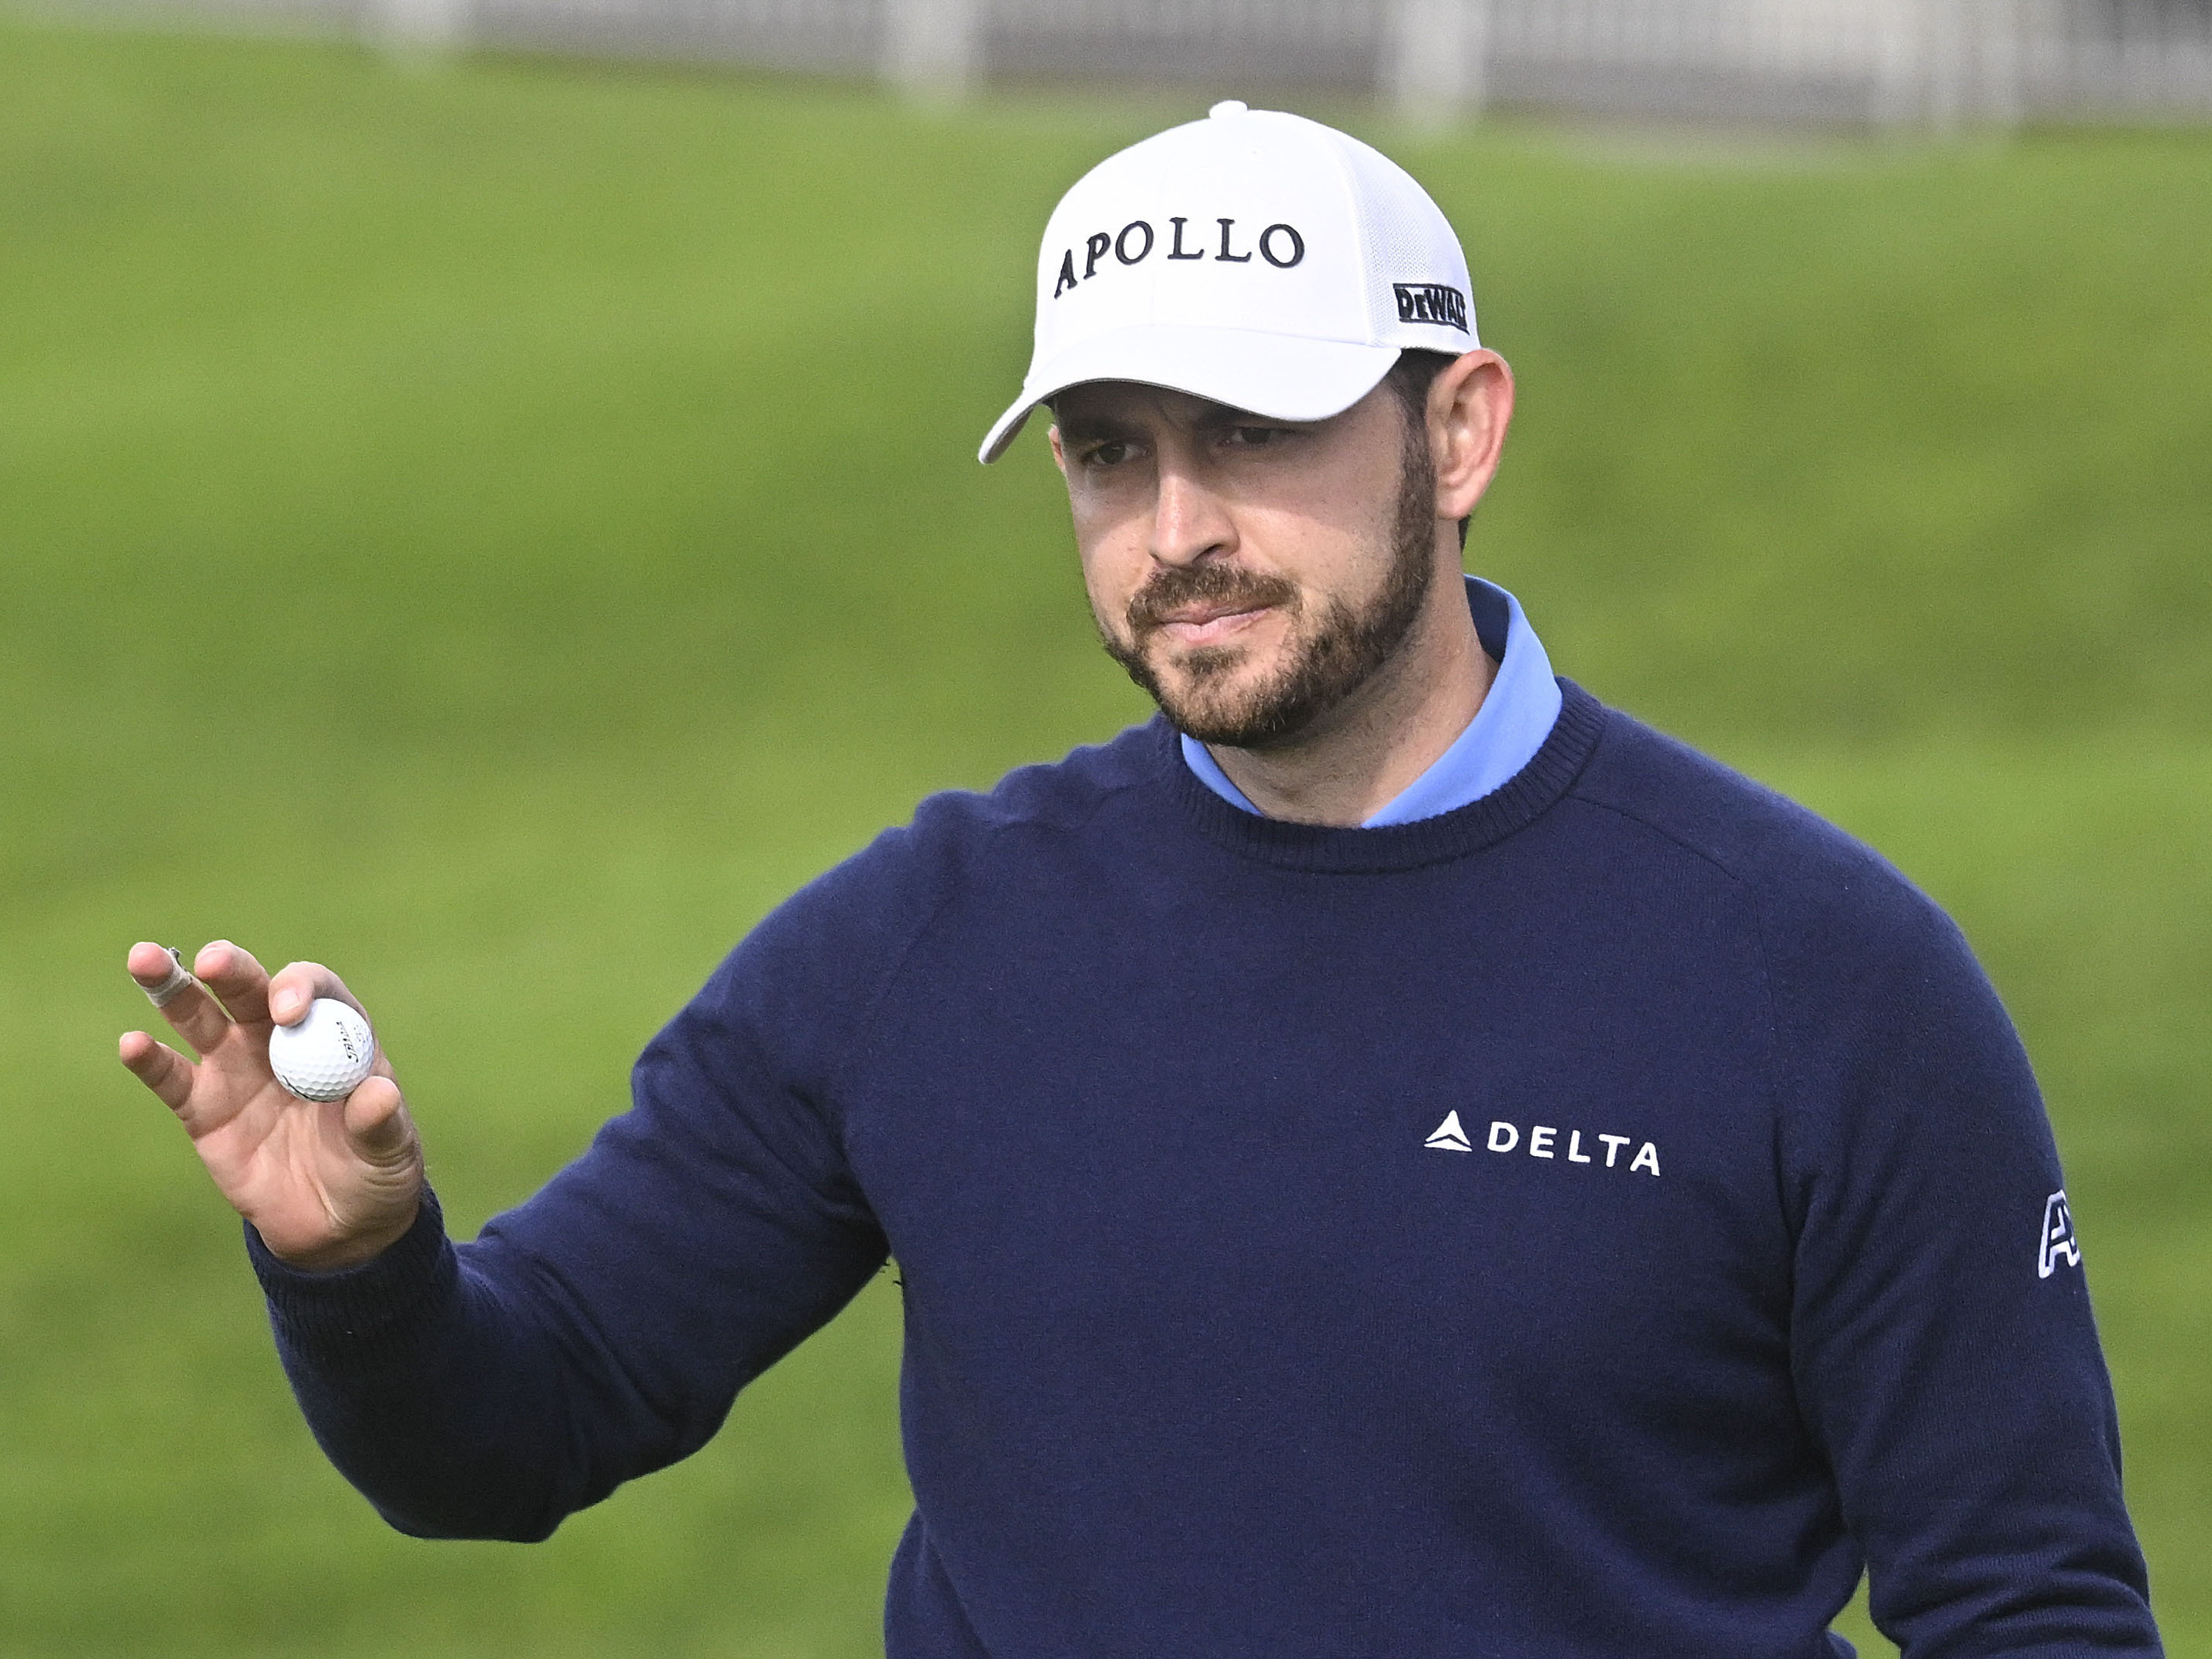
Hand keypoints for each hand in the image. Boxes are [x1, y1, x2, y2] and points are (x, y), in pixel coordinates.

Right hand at [120, 941, 423, 1270]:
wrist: (336, 1224)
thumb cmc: (375, 1172)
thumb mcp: (390, 1151)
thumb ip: (382, 1123)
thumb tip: (378, 1094)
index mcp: (335, 1033)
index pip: (315, 990)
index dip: (299, 990)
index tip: (288, 1012)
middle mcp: (279, 1038)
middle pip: (251, 990)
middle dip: (231, 969)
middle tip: (213, 960)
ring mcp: (236, 1068)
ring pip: (199, 1017)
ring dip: (172, 987)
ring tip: (144, 959)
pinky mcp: (202, 1108)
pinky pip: (171, 1078)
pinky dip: (150, 1060)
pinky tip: (132, 1044)